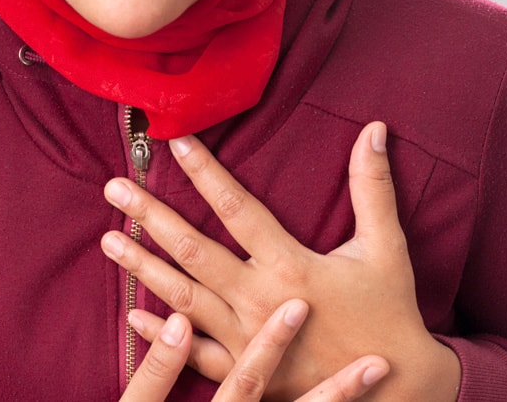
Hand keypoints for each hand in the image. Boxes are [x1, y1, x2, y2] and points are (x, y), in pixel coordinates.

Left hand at [102, 122, 459, 399]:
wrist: (398, 386)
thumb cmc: (390, 312)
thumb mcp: (385, 247)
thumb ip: (373, 188)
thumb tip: (374, 129)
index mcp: (292, 265)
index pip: (238, 208)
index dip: (205, 173)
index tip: (174, 143)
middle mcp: (260, 300)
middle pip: (194, 251)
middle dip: (151, 216)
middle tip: (115, 188)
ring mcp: (247, 340)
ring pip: (183, 298)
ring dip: (143, 268)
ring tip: (108, 240)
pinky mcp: (246, 373)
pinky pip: (194, 353)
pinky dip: (160, 337)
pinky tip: (132, 316)